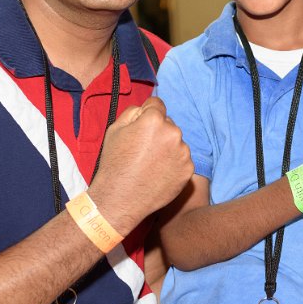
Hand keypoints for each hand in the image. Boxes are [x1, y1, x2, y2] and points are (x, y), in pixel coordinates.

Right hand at [89, 97, 192, 234]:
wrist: (120, 199)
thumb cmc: (114, 164)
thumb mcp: (115, 130)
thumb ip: (133, 112)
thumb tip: (146, 107)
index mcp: (154, 120)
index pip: (156, 105)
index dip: (147, 113)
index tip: (142, 125)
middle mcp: (173, 133)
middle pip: (168, 124)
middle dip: (158, 132)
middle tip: (143, 149)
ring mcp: (183, 152)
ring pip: (176, 142)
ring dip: (167, 148)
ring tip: (150, 163)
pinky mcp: (188, 170)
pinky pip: (182, 159)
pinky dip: (173, 164)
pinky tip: (158, 173)